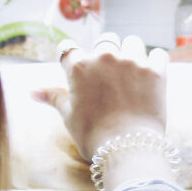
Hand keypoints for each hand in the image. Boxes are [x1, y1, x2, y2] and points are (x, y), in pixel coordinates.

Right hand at [42, 33, 168, 159]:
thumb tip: (33, 92)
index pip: (69, 49)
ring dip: (132, 53)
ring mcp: (132, 62)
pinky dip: (155, 62)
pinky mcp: (156, 71)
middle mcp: (105, 57)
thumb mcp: (68, 116)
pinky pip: (158, 54)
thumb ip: (53, 97)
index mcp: (79, 67)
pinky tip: (150, 77)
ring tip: (132, 74)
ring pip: (133, 42)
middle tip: (110, 75)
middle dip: (106, 54)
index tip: (79, 66)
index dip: (74, 58)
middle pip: (105, 41)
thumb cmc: (93, 135)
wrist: (127, 149)